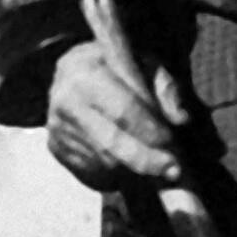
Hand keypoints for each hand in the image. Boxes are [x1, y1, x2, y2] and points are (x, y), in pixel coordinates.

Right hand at [46, 39, 185, 191]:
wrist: (70, 73)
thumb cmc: (115, 67)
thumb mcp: (144, 63)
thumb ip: (165, 87)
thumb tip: (181, 119)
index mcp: (87, 69)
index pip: (123, 108)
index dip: (150, 129)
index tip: (171, 142)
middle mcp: (66, 99)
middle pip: (111, 141)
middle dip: (146, 159)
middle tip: (173, 170)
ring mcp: (58, 126)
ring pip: (104, 161)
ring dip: (134, 169)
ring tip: (156, 166)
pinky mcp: (56, 147)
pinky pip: (91, 170)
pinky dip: (116, 173)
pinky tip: (129, 163)